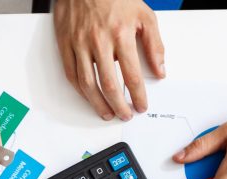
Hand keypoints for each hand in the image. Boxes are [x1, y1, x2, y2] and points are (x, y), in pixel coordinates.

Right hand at [54, 0, 163, 120]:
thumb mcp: (143, 15)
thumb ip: (154, 44)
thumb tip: (160, 69)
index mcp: (121, 34)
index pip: (131, 74)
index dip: (137, 95)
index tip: (141, 106)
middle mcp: (99, 41)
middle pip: (109, 84)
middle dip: (118, 105)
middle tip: (125, 115)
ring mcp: (79, 44)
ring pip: (88, 84)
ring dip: (98, 104)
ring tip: (107, 113)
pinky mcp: (65, 44)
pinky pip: (71, 74)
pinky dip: (80, 91)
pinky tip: (89, 97)